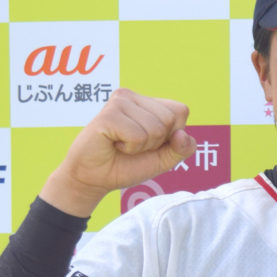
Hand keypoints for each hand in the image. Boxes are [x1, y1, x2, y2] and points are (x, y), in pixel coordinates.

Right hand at [40, 88, 196, 216]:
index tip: (150, 142)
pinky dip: (130, 148)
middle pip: (170, 119)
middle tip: (133, 145)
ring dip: (142, 146)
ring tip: (122, 145)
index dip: (172, 135)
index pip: (181, 111)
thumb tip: (182, 134)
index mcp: (147, 102)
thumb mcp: (164, 159)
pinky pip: (138, 136)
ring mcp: (119, 103)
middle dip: (157, 142)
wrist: (94, 178)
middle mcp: (132, 97)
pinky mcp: (107, 115)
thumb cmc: (127, 165)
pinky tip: (113, 144)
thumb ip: (182, 148)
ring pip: (156, 128)